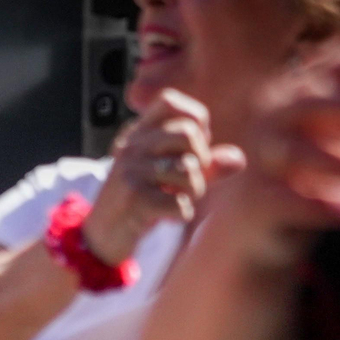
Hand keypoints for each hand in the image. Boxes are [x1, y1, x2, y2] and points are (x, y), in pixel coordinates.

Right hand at [86, 89, 246, 261]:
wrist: (101, 237)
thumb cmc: (139, 202)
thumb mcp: (170, 177)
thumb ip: (205, 165)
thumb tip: (238, 160)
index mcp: (138, 134)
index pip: (169, 101)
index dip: (194, 118)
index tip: (189, 145)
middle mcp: (131, 147)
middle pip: (188, 132)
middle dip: (200, 160)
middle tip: (187, 178)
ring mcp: (130, 172)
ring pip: (189, 169)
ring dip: (194, 191)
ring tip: (176, 199)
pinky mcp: (134, 200)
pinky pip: (180, 202)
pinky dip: (182, 213)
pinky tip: (167, 217)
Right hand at [239, 39, 339, 242]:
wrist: (255, 210)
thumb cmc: (318, 157)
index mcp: (303, 86)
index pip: (336, 66)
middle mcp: (277, 114)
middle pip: (310, 101)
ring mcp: (262, 156)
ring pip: (298, 152)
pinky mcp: (255, 200)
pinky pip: (281, 199)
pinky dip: (316, 204)